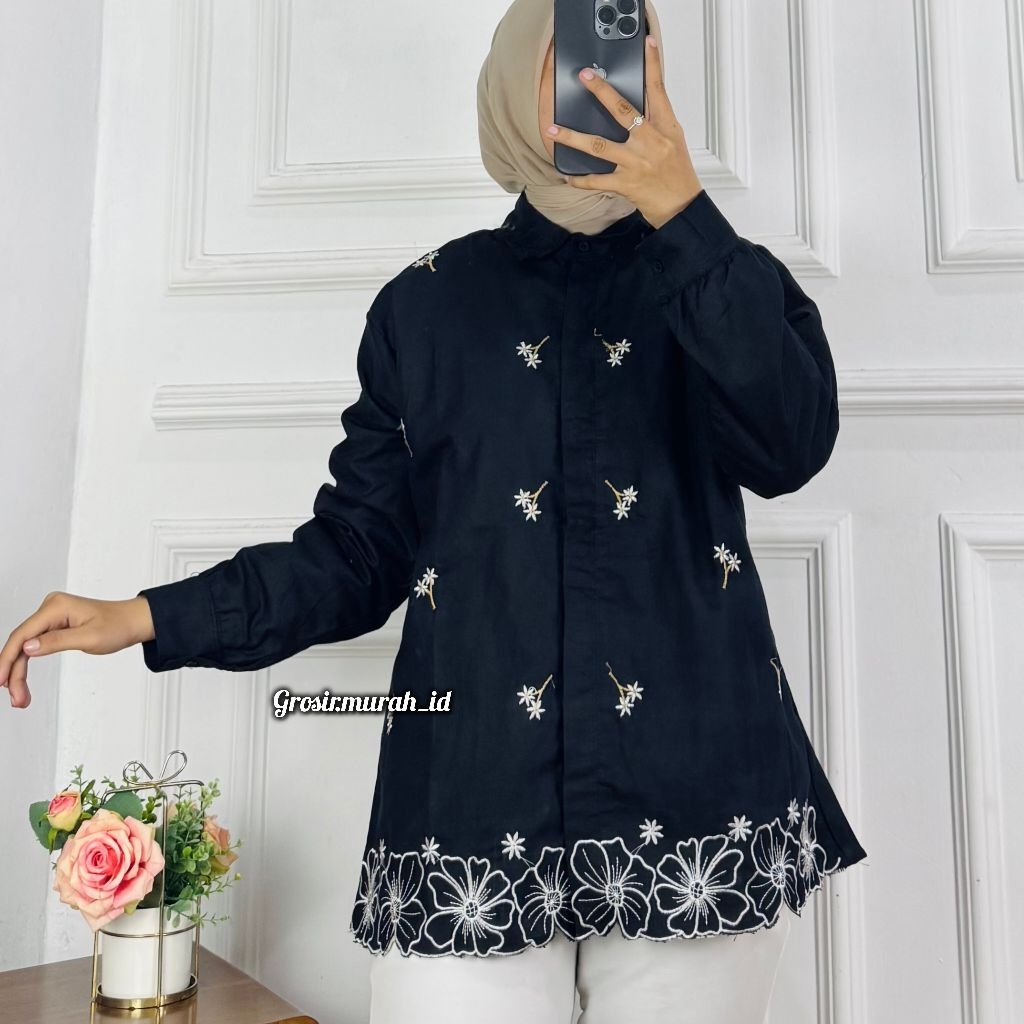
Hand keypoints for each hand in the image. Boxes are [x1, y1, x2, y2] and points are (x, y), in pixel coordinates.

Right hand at [0, 594, 154, 708]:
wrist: (134, 621)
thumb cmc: (118, 626)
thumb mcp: (90, 638)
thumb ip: (57, 641)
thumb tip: (27, 648)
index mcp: (56, 607)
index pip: (22, 634)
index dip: (7, 659)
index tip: (1, 681)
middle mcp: (50, 608)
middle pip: (21, 643)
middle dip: (14, 672)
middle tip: (16, 699)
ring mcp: (51, 616)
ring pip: (25, 647)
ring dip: (19, 672)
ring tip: (20, 698)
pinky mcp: (54, 624)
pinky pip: (35, 645)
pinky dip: (28, 664)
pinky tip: (21, 681)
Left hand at [545, 34, 702, 229]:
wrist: (681, 205)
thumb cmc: (677, 172)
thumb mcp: (673, 140)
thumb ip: (656, 120)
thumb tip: (635, 106)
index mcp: (665, 128)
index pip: (658, 91)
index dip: (653, 66)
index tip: (647, 44)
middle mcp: (650, 142)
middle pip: (623, 111)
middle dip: (602, 92)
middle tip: (584, 77)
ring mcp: (636, 163)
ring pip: (600, 146)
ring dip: (574, 137)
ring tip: (554, 130)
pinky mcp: (626, 184)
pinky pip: (597, 180)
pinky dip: (580, 180)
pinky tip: (567, 176)